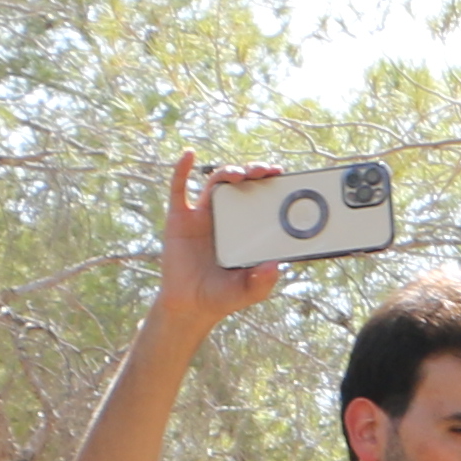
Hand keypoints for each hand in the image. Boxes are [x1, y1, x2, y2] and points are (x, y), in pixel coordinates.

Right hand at [157, 153, 291, 330]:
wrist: (190, 305)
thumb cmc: (222, 296)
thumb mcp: (249, 291)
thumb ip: (263, 281)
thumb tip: (276, 266)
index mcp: (245, 228)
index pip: (260, 198)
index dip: (270, 183)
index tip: (282, 174)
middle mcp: (225, 217)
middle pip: (240, 184)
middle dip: (253, 172)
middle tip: (265, 171)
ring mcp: (202, 215)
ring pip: (216, 182)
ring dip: (228, 171)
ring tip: (240, 174)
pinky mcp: (180, 218)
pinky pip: (179, 189)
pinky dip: (181, 170)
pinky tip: (188, 155)